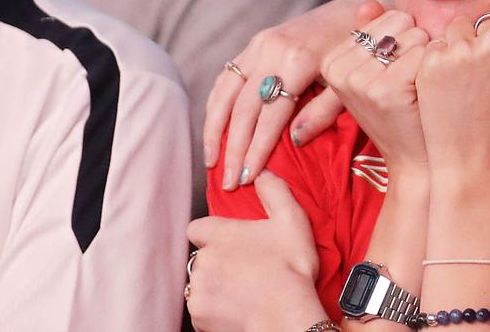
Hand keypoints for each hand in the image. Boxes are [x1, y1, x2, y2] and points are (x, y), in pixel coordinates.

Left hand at [186, 172, 325, 331]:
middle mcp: (203, 261)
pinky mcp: (198, 316)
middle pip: (202, 258)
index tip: (230, 242)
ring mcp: (198, 290)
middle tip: (247, 269)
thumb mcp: (292, 220)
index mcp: (220, 235)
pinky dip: (216, 309)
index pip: (197, 227)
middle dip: (218, 262)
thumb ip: (274, 190)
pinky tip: (240, 307)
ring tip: (245, 290)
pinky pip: (203, 309)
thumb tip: (262, 173)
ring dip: (216, 286)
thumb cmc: (290, 270)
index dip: (212, 234)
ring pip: (202, 284)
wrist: (286, 315)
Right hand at [205, 0, 385, 190]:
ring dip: (215, 129)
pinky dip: (216, 104)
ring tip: (212, 161)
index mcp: (298, 60)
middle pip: (242, 107)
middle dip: (233, 148)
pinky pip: (227, 76)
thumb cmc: (358, 52)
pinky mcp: (255, 41)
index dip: (256, 149)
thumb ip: (324, 110)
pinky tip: (214, 128)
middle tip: (228, 182)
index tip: (247, 178)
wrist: (355, 10)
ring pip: (226, 91)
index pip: (269, 115)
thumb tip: (296, 140)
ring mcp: (260, 43)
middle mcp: (272, 49)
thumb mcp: (350, 82)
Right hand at [321, 10, 430, 170]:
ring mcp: (360, 81)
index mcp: (332, 62)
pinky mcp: (385, 90)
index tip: (401, 69)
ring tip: (421, 86)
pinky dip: (436, 68)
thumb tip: (367, 3)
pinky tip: (429, 91)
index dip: (406, 39)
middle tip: (414, 80)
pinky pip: (425, 55)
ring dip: (430, 57)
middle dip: (418, 45)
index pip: (386, 17)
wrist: (417, 160)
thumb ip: (373, 35)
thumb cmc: (404, 113)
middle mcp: (340, 69)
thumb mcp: (380, 73)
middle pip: (400, 23)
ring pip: (415, 36)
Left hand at [416, 0, 489, 175]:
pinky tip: (450, 87)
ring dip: (462, 47)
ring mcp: (462, 49)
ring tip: (468, 83)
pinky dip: (441, 62)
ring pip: (461, 28)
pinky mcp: (433, 62)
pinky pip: (437, 44)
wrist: (480, 159)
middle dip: (488, 43)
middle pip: (489, 21)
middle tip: (489, 81)